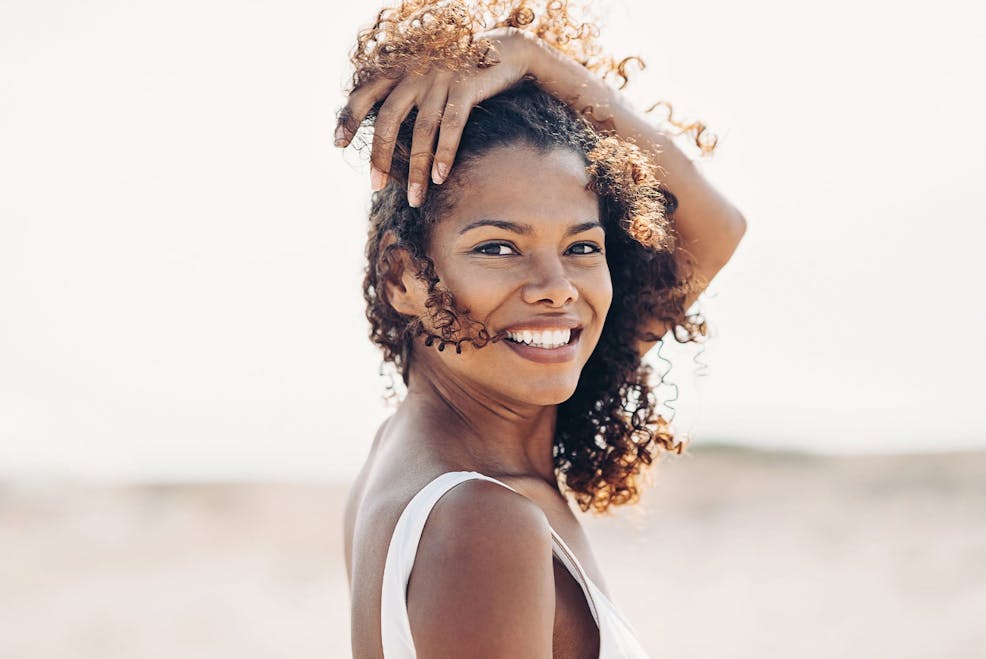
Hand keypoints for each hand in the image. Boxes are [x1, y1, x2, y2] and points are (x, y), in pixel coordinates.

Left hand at [334, 28, 538, 206]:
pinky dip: (445, 153)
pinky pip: (452, 125)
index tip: (337, 144)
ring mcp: (441, 78)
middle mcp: (416, 73)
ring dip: (416, 168)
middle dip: (380, 155)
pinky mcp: (466, 85)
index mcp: (401, 70)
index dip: (349, 117)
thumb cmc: (461, 73)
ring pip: (422, 130)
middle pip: (388, 118)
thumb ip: (406, 96)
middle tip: (375, 186)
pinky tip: (440, 177)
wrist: (504, 50)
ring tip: (415, 198)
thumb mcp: (428, 78)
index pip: (365, 93)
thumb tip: (384, 132)